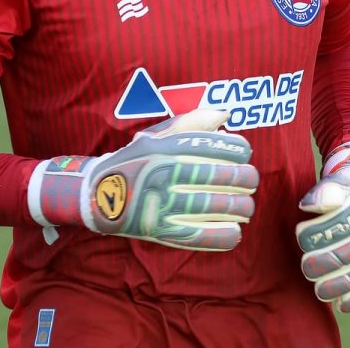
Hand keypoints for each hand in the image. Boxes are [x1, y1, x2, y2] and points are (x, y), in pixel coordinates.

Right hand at [27, 109, 258, 249]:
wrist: (98, 194)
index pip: (218, 147)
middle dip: (246, 180)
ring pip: (218, 206)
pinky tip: (235, 230)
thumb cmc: (135, 160)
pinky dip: (224, 234)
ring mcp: (164, 203)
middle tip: (251, 182)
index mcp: (168, 148)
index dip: (239, 152)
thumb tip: (224, 114)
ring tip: (247, 207)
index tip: (244, 155)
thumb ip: (191, 122)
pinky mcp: (162, 230)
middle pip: (223, 177)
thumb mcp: (157, 135)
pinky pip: (202, 235)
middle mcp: (167, 173)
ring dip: (241, 207)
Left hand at [296, 143, 349, 312]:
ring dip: (344, 283)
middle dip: (331, 260)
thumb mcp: (338, 178)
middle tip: (307, 269)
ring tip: (320, 291)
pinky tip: (342, 304)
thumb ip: (326, 189)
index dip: (325, 229)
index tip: (301, 238)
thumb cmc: (347, 185)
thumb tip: (310, 206)